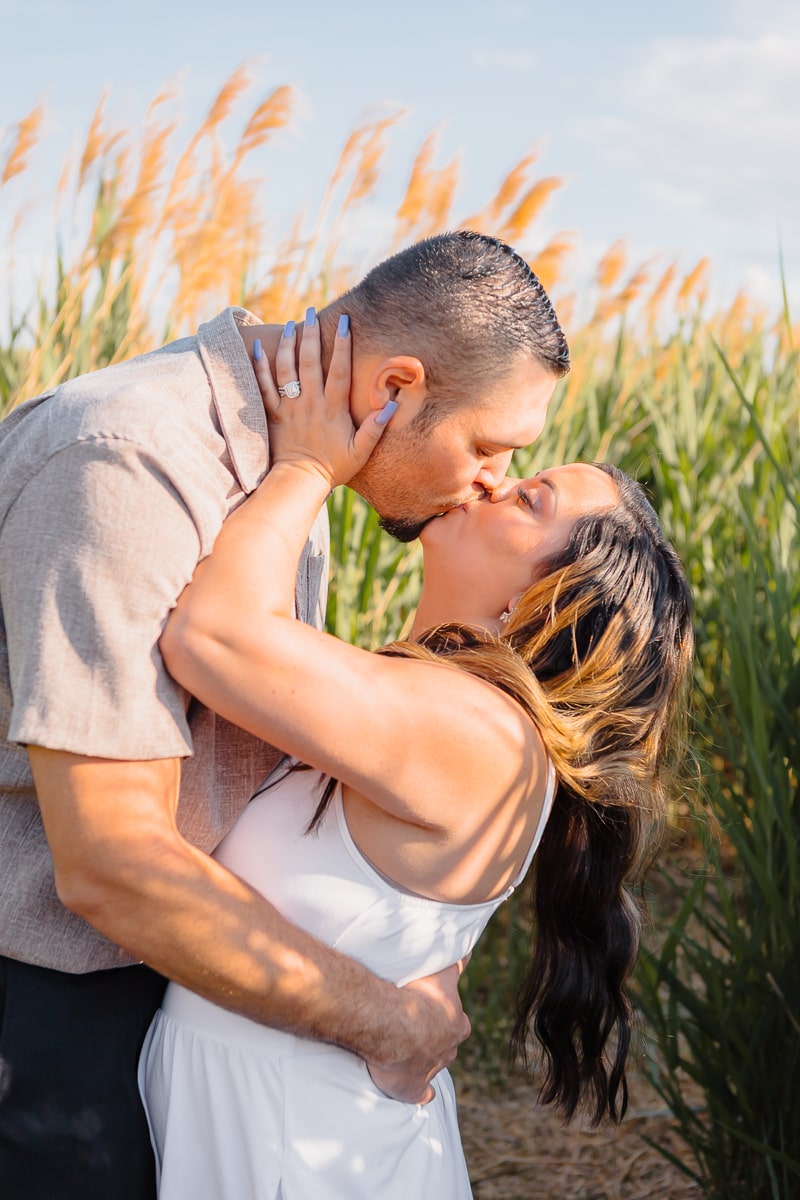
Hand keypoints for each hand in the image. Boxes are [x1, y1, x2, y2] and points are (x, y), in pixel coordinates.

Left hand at [254, 312, 394, 490]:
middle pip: (310, 362)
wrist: (299, 481)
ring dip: (289, 344)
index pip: (338, 370)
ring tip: (291, 324)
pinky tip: (259, 348)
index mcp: (333, 408)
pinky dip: (260, 366)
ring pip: (287, 369)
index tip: (345, 323)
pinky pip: (264, 386)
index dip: (342, 345)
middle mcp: (310, 402)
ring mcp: (290, 407)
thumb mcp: (361, 451)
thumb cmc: (333, 468)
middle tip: (312, 312)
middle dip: (312, 334)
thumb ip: (376, 428)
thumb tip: (392, 405)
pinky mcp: (274, 414)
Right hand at [366, 957, 471, 1103]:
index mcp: (456, 1024)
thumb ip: (457, 964)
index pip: (458, 1022)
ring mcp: (431, 1070)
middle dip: (439, 1039)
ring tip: (408, 1051)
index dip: (447, 1017)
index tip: (435, 1013)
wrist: (392, 1024)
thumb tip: (469, 949)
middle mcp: (448, 1049)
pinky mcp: (413, 1087)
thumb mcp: (442, 974)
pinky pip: (421, 1093)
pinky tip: (423, 1094)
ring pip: (435, 1065)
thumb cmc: (415, 996)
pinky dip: (422, 1093)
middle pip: (448, 1045)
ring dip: (425, 1059)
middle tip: (420, 1029)